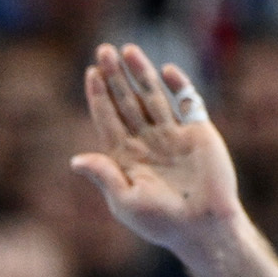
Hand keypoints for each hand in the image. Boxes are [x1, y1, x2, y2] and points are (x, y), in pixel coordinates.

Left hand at [68, 45, 277, 276]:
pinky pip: (186, 102)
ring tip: (128, 50)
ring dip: (141, 74)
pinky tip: (165, 71)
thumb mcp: (126, 201)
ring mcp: (172, 133)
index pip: (108, 119)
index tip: (90, 73)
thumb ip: (104, 176)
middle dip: (115, 77)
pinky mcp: (198, 131)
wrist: (202, 226)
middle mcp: (146, 140)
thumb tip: (75, 160)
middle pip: (127, 101)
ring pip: (152, 96)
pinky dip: (178, 86)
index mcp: (125, 157)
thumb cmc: (160, 221)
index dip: (99, 97)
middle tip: (103, 50)